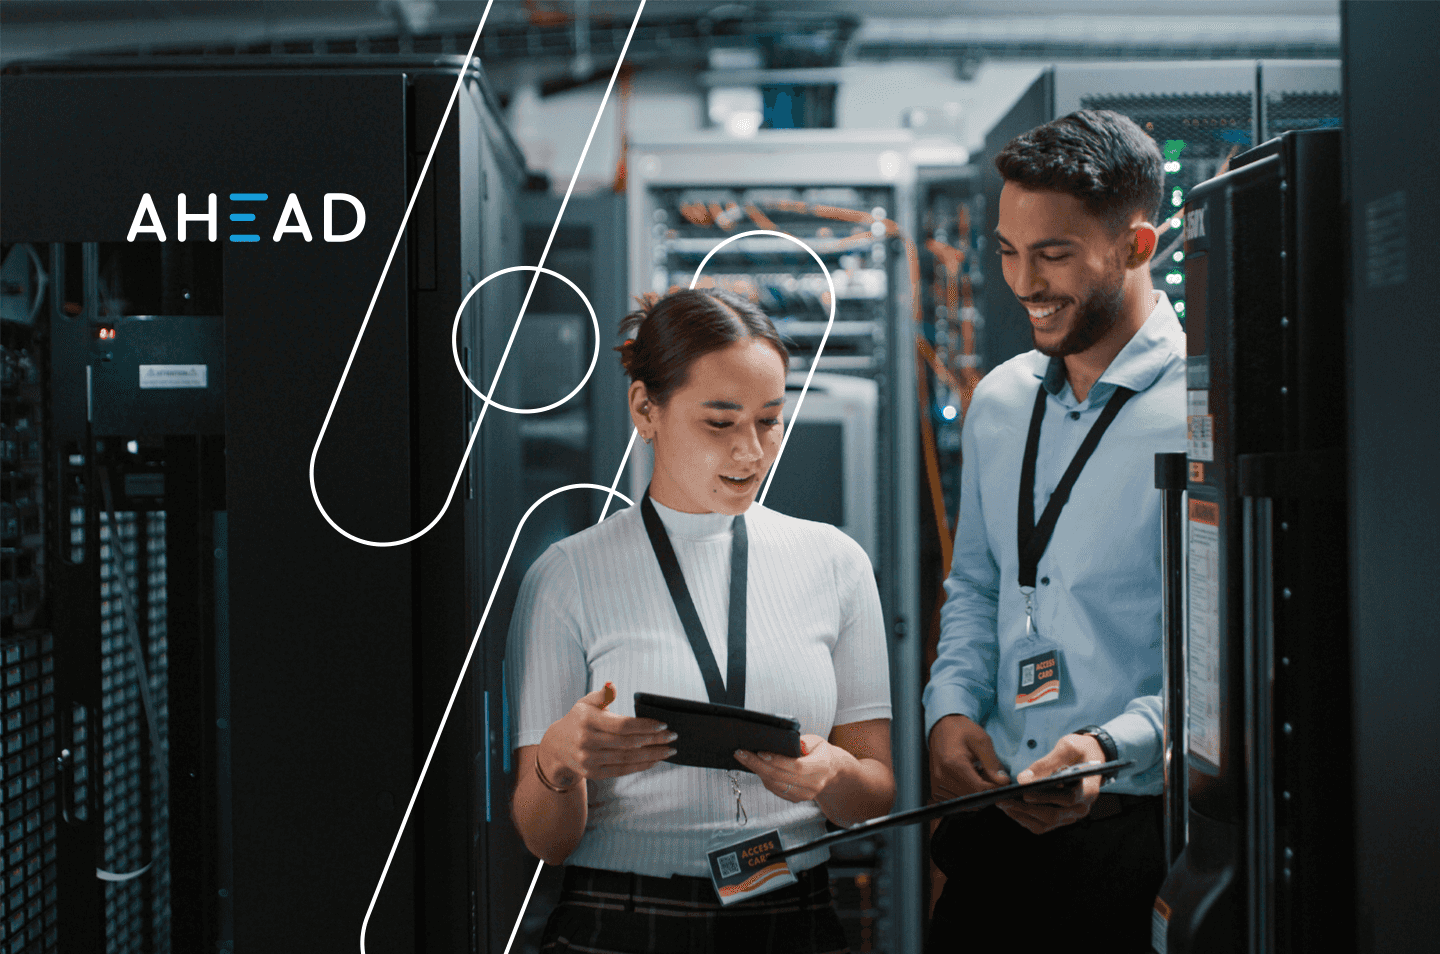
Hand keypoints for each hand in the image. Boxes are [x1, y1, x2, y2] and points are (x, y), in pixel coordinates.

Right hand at [537, 685, 677, 786]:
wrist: (556, 747)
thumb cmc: (578, 719)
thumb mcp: (586, 703)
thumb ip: (602, 694)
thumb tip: (612, 685)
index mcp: (587, 720)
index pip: (622, 725)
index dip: (644, 726)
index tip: (663, 724)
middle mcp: (586, 742)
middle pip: (628, 743)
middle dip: (654, 740)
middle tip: (673, 737)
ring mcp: (588, 760)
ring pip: (627, 758)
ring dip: (652, 755)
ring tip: (669, 750)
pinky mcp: (593, 773)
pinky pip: (622, 770)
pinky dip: (640, 766)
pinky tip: (655, 760)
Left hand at [733, 734, 843, 802]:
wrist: (831, 771)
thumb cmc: (820, 752)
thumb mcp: (816, 741)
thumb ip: (801, 742)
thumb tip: (780, 742)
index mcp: (821, 766)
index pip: (796, 766)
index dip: (777, 760)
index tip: (760, 752)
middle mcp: (814, 784)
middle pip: (781, 777)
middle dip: (757, 764)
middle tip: (741, 753)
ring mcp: (805, 794)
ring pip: (775, 785)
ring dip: (757, 771)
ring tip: (744, 758)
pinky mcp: (797, 799)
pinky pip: (776, 790)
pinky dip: (764, 778)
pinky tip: (756, 767)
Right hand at [928, 715, 1010, 804]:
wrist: (942, 727)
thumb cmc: (962, 731)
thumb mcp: (981, 741)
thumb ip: (992, 763)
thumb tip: (1003, 782)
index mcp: (953, 763)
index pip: (978, 789)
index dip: (994, 789)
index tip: (1002, 781)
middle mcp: (942, 776)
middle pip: (972, 798)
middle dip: (986, 792)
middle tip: (992, 778)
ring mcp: (937, 784)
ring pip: (964, 803)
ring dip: (976, 795)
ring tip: (980, 777)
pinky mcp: (935, 789)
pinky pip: (955, 802)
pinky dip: (966, 796)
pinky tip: (969, 781)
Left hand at [998, 733, 1105, 833]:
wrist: (1090, 756)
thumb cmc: (1081, 750)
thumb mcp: (1068, 748)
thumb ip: (1047, 763)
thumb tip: (1023, 779)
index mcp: (1089, 790)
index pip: (1067, 799)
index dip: (1045, 798)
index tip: (1024, 793)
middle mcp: (1081, 807)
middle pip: (1053, 816)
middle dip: (1026, 809)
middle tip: (1004, 800)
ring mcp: (1071, 815)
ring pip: (1045, 823)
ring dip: (1022, 816)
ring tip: (1003, 804)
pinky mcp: (1062, 817)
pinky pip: (1042, 824)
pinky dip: (1026, 818)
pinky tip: (1011, 808)